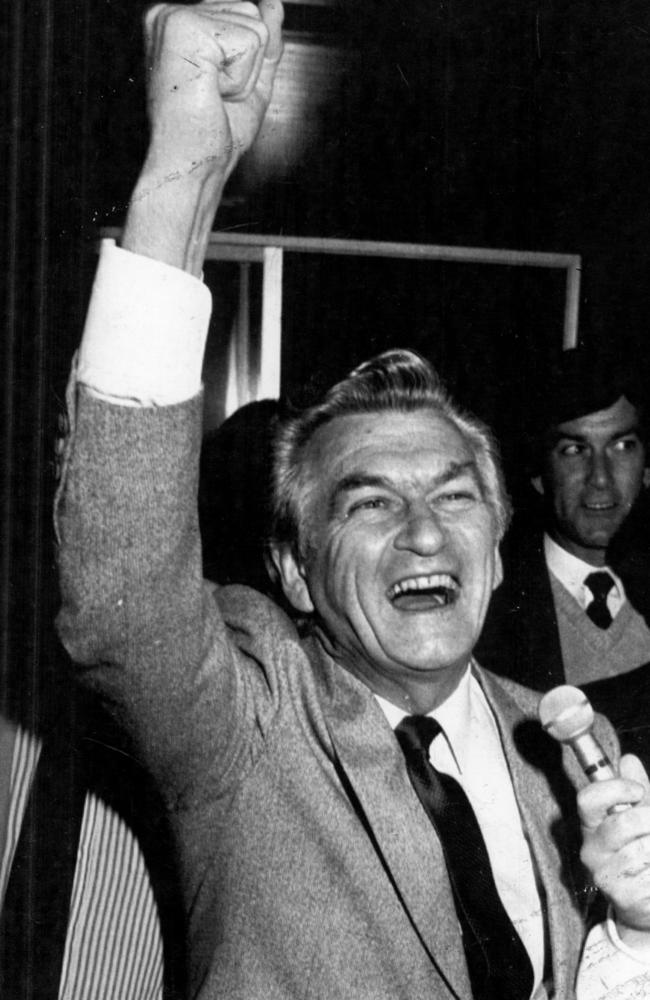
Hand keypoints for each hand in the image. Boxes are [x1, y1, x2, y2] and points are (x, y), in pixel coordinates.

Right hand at [142, 0, 282, 180]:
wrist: (193, 166)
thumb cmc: (210, 136)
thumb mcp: (250, 82)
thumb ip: (264, 41)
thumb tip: (274, 3)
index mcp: (179, 23)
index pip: (244, 11)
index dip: (246, 59)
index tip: (216, 90)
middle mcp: (170, 14)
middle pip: (251, 11)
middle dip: (247, 64)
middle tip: (215, 95)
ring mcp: (174, 17)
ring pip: (254, 25)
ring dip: (244, 73)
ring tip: (212, 95)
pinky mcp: (184, 27)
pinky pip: (249, 39)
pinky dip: (240, 78)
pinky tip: (211, 92)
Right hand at [579, 755, 649, 942]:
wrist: (646, 902)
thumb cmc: (643, 852)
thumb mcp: (640, 816)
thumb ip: (639, 790)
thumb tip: (629, 759)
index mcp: (592, 824)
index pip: (588, 798)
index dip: (616, 789)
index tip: (638, 791)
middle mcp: (591, 848)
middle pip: (622, 823)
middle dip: (649, 820)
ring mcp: (603, 874)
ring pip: (642, 850)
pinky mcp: (621, 895)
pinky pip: (649, 875)